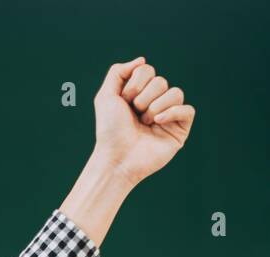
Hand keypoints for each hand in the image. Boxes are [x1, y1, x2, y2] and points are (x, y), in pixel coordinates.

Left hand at [92, 57, 194, 186]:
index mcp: (139, 94)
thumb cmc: (109, 131)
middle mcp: (155, 102)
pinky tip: (157, 122)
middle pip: (161, 81)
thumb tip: (142, 60)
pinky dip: (172, 113)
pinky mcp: (180, 129)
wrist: (116, 158)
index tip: (124, 101)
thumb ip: (117, 72)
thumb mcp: (105, 97)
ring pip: (176, 92)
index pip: (147, 70)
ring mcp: (169, 115)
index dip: (134, 84)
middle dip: (143, 97)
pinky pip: (188, 109)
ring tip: (145, 122)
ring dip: (155, 106)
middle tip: (134, 114)